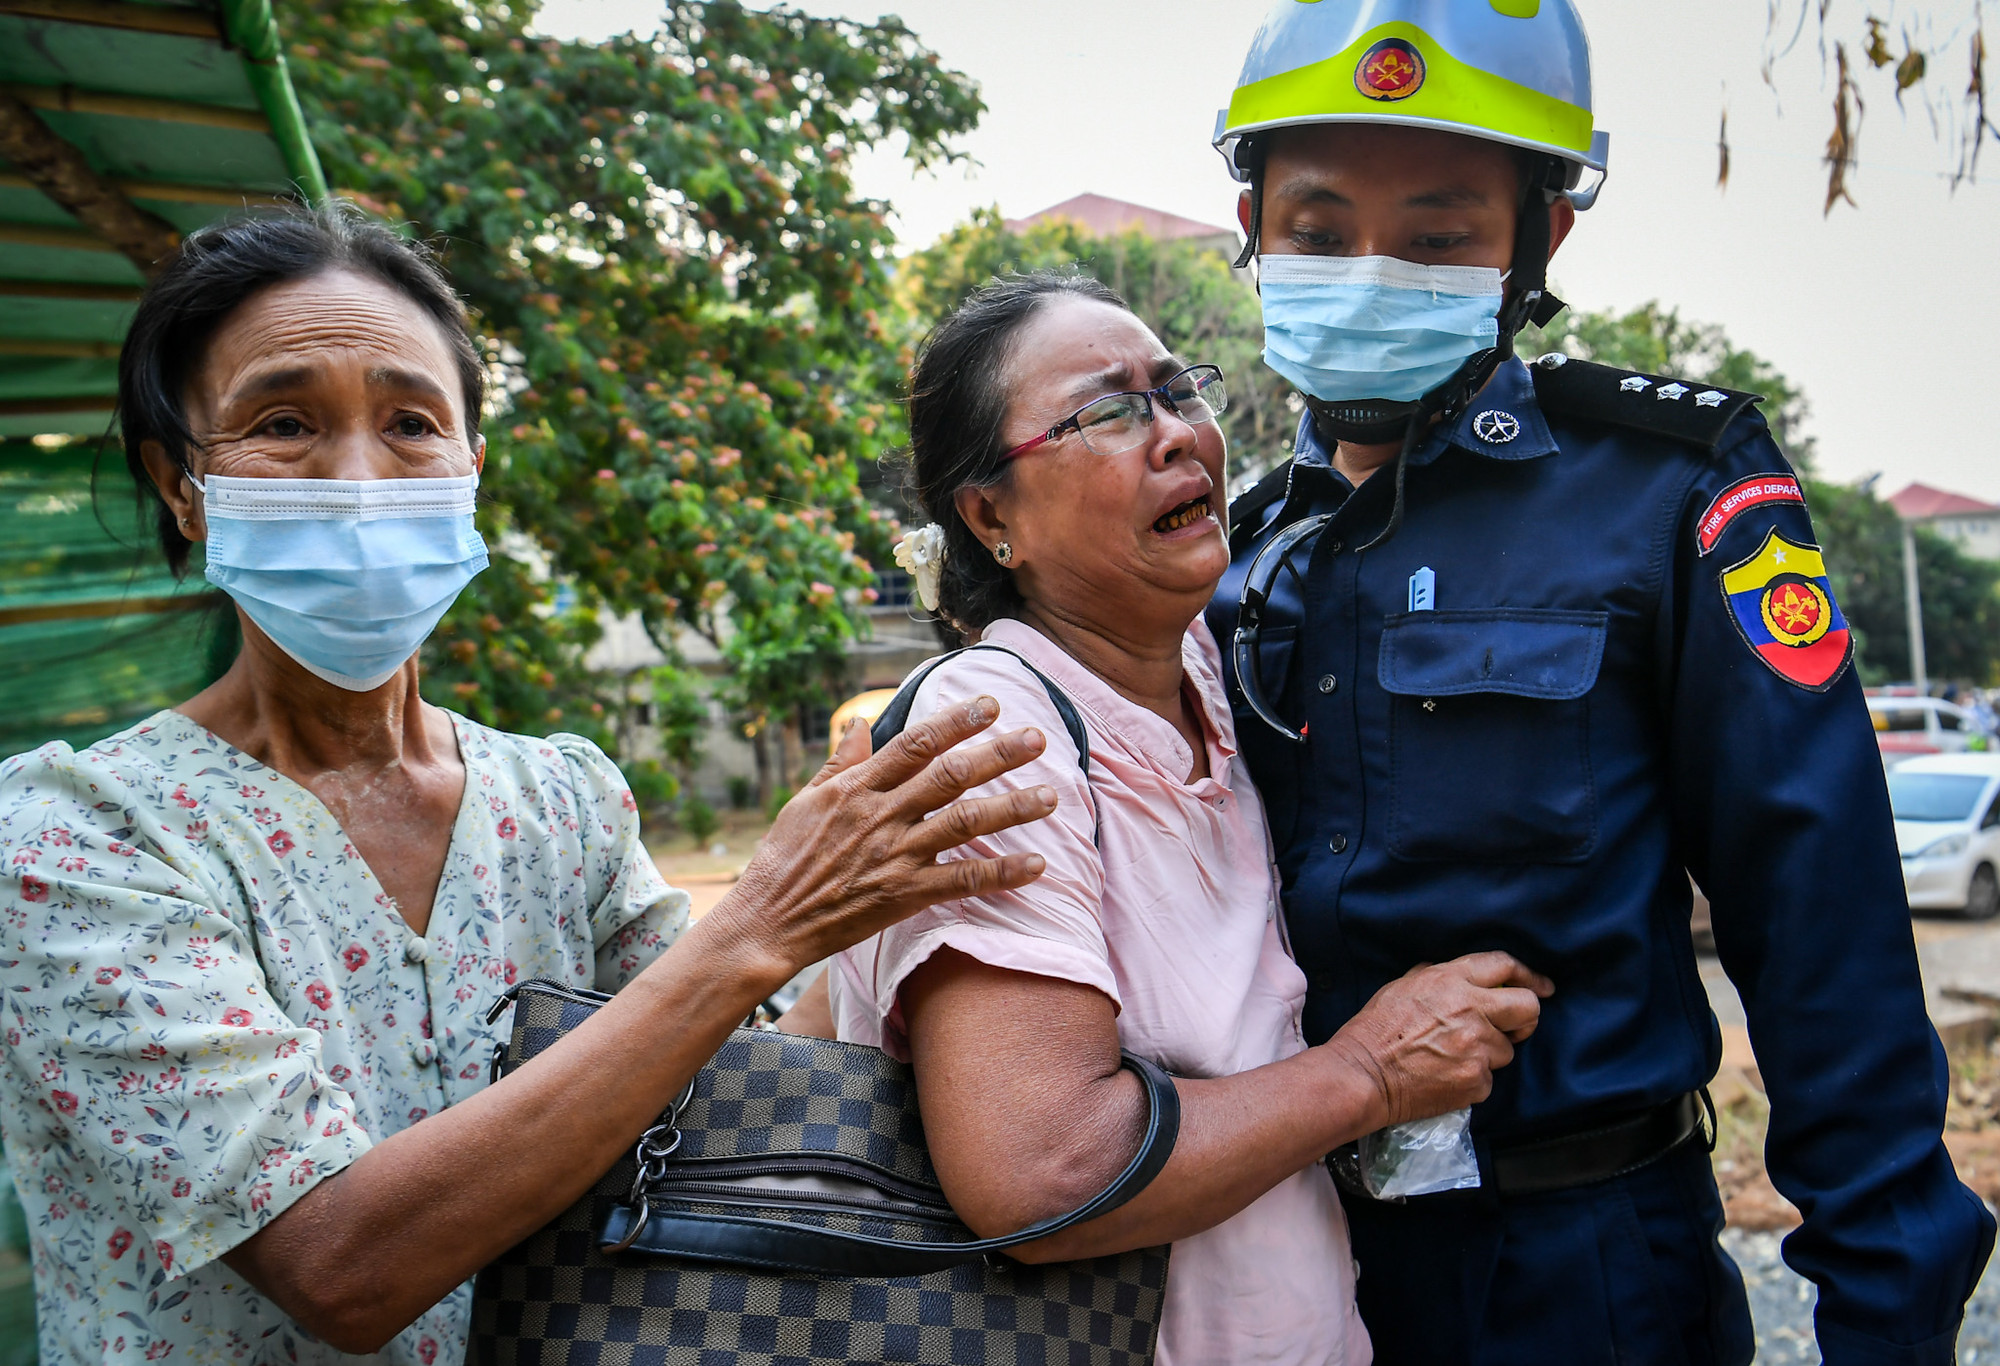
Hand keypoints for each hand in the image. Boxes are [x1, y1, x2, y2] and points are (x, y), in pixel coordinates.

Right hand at [706, 697, 1056, 990]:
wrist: (768, 921)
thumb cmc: (784, 859)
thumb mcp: (806, 800)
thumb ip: (841, 762)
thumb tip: (862, 722)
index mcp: (858, 787)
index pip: (916, 744)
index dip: (955, 721)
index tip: (989, 705)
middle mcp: (882, 815)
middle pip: (950, 776)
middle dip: (997, 754)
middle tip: (1037, 737)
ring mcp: (896, 855)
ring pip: (965, 823)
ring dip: (1013, 808)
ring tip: (1051, 795)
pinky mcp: (905, 895)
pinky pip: (963, 881)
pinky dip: (1002, 874)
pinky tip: (1037, 865)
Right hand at [1320, 952, 1552, 1128]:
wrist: (1363, 1075)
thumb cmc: (1375, 1030)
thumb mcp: (1402, 986)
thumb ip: (1436, 976)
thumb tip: (1460, 975)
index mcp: (1451, 981)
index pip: (1504, 966)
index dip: (1528, 975)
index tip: (1541, 986)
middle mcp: (1471, 1010)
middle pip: (1528, 1007)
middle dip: (1525, 1016)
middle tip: (1513, 1026)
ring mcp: (1477, 1048)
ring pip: (1507, 1049)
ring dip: (1489, 1053)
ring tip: (1454, 1056)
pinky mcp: (1477, 1081)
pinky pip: (1489, 1078)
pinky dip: (1473, 1079)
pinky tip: (1447, 1076)